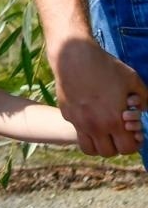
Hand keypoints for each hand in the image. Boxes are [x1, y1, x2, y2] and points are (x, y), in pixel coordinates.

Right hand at [52, 39, 147, 156]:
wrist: (73, 55)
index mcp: (114, 121)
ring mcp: (78, 121)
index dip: (134, 143)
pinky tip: (90, 114)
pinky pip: (78, 131)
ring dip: (99, 144)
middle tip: (118, 132)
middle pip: (108, 152)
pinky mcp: (67, 114)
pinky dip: (85, 130)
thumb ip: (144, 98)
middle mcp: (95, 126)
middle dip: (117, 145)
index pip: (127, 149)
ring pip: (90, 149)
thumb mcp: (132, 80)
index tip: (133, 134)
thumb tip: (145, 109)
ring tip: (103, 132)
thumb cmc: (105, 67)